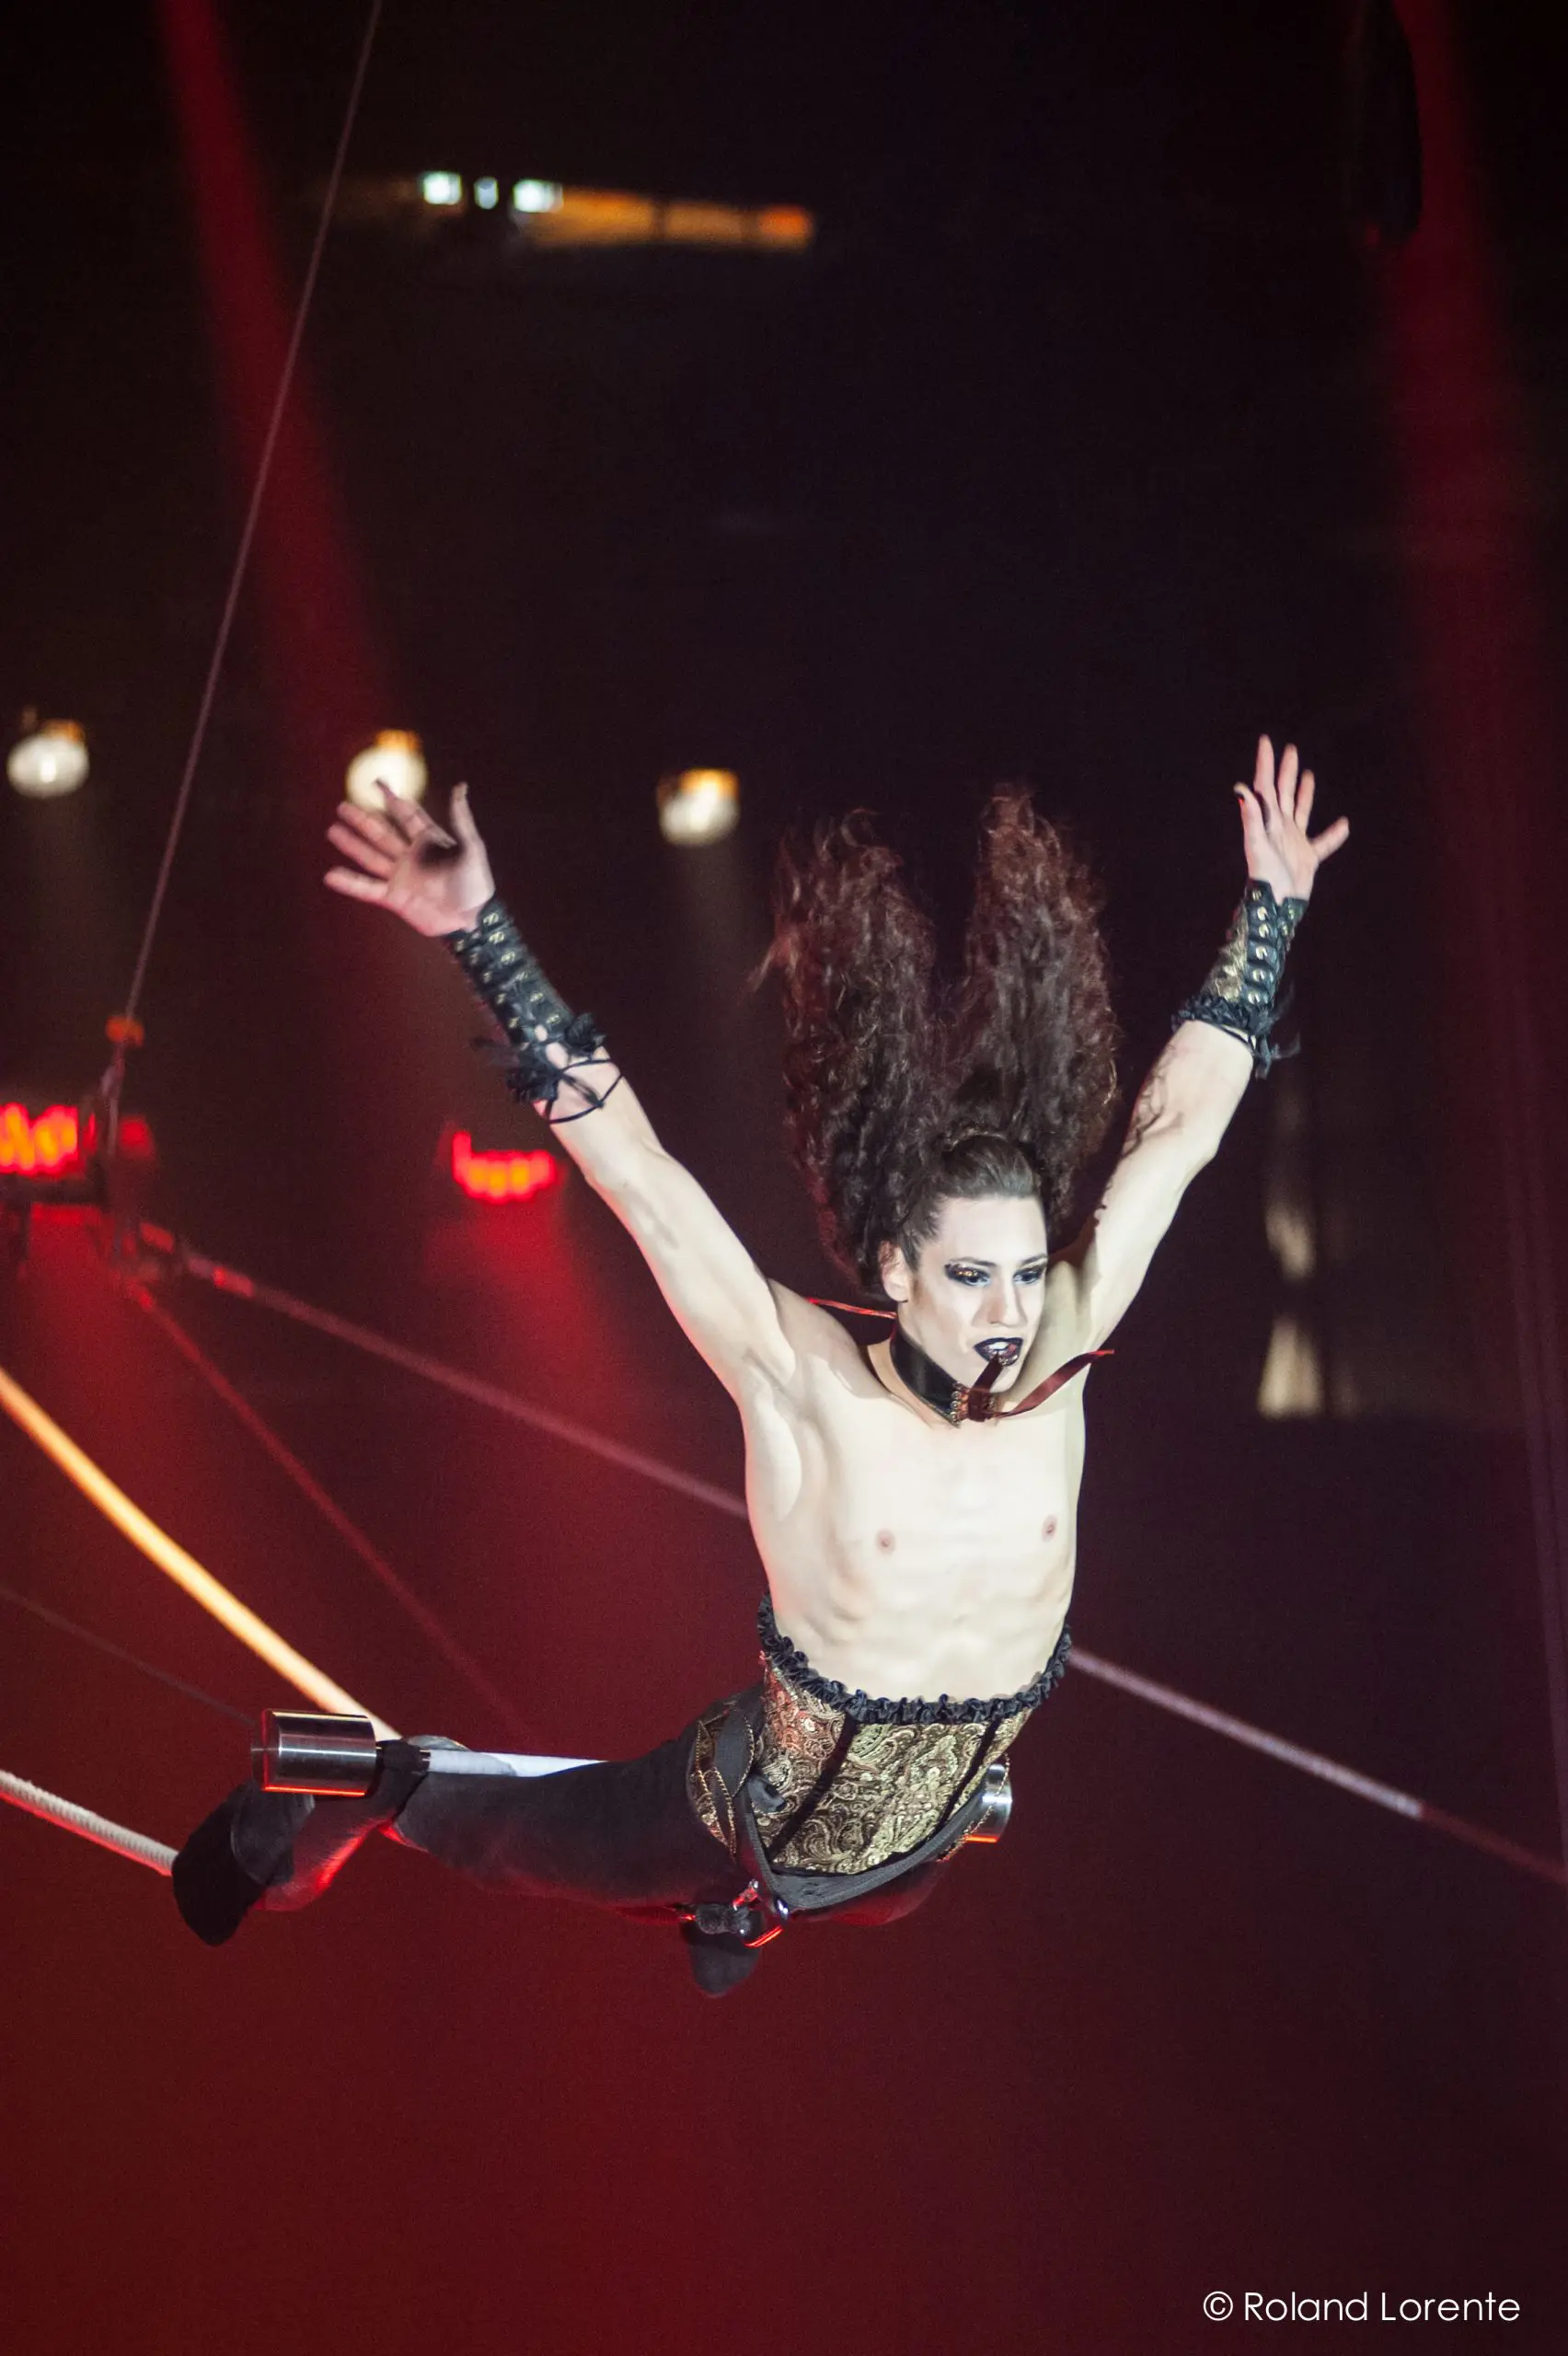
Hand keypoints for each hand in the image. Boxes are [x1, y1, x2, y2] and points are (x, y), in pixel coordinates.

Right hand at [324, 780, 493, 936]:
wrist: (472, 918)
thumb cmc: (476, 884)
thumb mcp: (472, 847)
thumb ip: (461, 818)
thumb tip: (460, 787)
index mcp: (429, 842)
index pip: (406, 815)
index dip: (392, 800)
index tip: (377, 783)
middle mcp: (411, 856)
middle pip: (382, 833)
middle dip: (363, 820)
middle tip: (343, 806)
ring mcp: (401, 876)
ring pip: (371, 856)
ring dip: (352, 844)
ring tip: (333, 830)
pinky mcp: (395, 898)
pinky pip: (368, 888)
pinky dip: (350, 883)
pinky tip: (332, 875)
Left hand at [1234, 736, 1348, 902]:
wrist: (1277, 904)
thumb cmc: (1265, 875)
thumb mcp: (1256, 844)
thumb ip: (1251, 817)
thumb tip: (1242, 790)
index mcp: (1268, 821)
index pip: (1265, 786)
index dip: (1265, 764)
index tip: (1266, 741)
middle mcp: (1280, 827)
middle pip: (1282, 793)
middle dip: (1285, 771)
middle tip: (1290, 749)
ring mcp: (1294, 841)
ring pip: (1301, 811)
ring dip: (1304, 793)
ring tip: (1308, 775)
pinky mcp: (1308, 857)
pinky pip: (1324, 843)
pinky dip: (1334, 834)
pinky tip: (1345, 824)